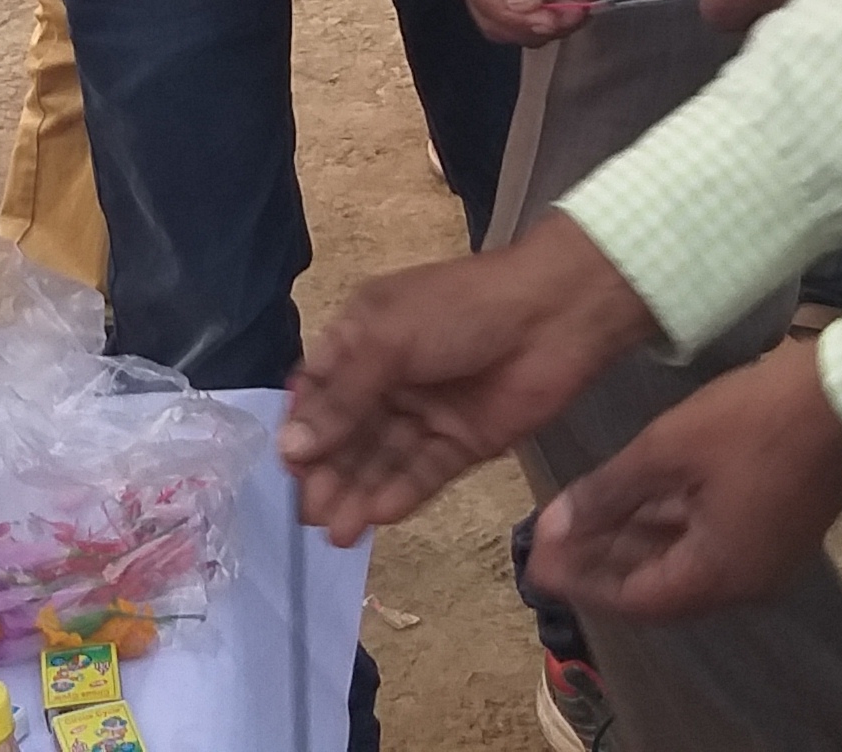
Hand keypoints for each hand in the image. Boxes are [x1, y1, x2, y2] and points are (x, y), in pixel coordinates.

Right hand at [282, 214, 658, 541]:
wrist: (554, 314)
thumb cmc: (459, 310)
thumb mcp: (387, 341)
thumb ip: (341, 399)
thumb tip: (290, 450)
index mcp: (362, 339)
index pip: (318, 393)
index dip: (302, 431)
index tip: (288, 469)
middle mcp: (388, 379)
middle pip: (347, 435)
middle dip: (328, 474)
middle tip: (310, 514)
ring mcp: (427, 413)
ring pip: (382, 460)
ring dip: (358, 493)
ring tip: (337, 532)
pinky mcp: (462, 443)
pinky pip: (423, 473)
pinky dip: (400, 494)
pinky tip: (377, 516)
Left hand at [527, 337, 841, 618]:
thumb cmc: (755, 420)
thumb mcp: (668, 451)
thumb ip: (607, 494)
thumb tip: (554, 529)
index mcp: (720, 575)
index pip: (635, 600)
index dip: (582, 582)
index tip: (536, 563)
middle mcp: (746, 582)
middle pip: (660, 588)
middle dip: (603, 563)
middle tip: (551, 542)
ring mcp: (768, 558)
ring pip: (685, 563)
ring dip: (634, 543)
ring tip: (582, 519)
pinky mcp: (779, 528)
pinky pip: (711, 543)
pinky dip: (671, 528)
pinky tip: (636, 502)